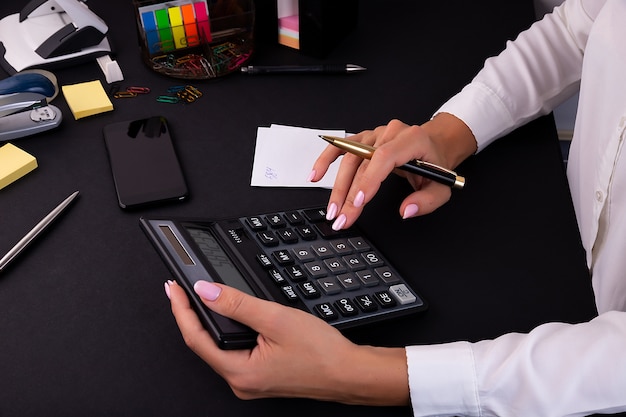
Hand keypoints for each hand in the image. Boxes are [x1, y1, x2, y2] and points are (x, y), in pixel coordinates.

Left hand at [166, 280, 409, 405]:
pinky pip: (235, 352)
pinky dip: (229, 332)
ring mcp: (251, 381)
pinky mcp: (261, 376)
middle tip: (180, 289)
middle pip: (203, 344)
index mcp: (240, 372)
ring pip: (220, 348)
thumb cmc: (322, 352)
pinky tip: (231, 317)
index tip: (172, 288)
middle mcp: (241, 382)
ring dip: (211, 322)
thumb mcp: (276, 319)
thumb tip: (206, 291)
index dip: (181, 310)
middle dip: (191, 315)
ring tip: (202, 298)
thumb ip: (237, 304)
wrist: (349, 372)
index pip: (196, 338)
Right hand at [310, 115, 476, 229]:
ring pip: (348, 158)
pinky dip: (326, 160)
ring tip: (332, 209)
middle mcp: (389, 133)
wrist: (434, 144)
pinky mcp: (363, 139)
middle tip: (341, 217)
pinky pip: (340, 147)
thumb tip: (406, 211)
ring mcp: (374, 135)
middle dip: (348, 193)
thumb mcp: (443, 186)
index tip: (358, 202)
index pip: (383, 157)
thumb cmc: (436, 163)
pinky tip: (315, 175)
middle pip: (362, 162)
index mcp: (411, 139)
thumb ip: (427, 201)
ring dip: (337, 186)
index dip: (368, 179)